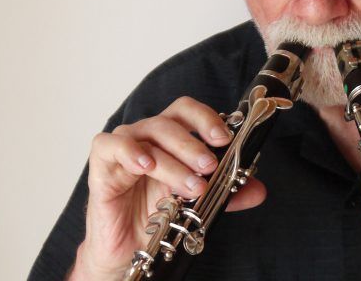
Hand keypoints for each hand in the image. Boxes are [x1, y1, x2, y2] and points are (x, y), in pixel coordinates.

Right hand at [71, 96, 266, 279]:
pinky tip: (146, 166)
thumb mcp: (198, 204)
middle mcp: (148, 136)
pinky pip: (110, 145)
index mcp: (171, 138)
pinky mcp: (102, 164)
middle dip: (194, 144)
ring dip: (173, 160)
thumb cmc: (158, 216)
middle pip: (170, 121)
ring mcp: (124, 147)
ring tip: (191, 185)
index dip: (207, 118)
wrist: (128, 248)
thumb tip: (258, 189)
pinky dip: (129, 151)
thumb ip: (226, 194)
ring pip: (148, 135)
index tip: (225, 139)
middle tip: (211, 167)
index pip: (188, 112)